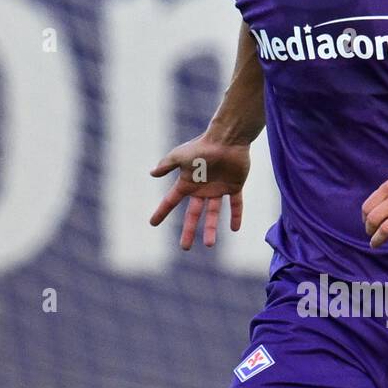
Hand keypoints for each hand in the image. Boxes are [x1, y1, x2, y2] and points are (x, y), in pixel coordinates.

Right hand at [150, 132, 250, 249]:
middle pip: (193, 214)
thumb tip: (151, 173)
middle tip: (185, 248)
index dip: (162, 212)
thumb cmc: (202, 146)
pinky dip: (236, 215)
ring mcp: (218, 188)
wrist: (226, 139)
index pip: (171, 201)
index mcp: (187, 183)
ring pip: (213, 213)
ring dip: (211, 229)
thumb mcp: (179, 155)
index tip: (153, 223)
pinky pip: (235, 204)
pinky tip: (234, 229)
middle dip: (188, 231)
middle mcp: (201, 188)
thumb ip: (166, 165)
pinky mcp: (234, 186)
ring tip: (209, 245)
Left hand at [361, 173, 387, 248]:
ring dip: (378, 239)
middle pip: (374, 219)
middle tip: (372, 237)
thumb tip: (371, 215)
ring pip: (385, 228)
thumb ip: (387, 195)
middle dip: (370, 231)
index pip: (367, 207)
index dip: (365, 220)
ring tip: (376, 244)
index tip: (368, 226)